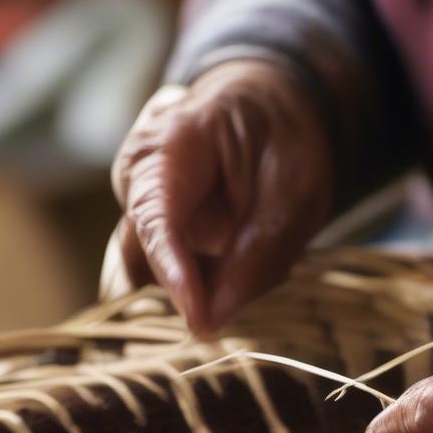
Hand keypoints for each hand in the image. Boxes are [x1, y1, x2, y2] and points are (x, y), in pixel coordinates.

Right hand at [111, 59, 333, 332]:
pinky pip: (169, 269)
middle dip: (195, 283)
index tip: (199, 320)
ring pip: (154, 269)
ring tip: (258, 249)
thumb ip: (256, 256)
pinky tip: (243, 252)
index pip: (154, 218)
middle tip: (259, 271)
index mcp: (170, 141)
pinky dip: (207, 278)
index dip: (175, 274)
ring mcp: (137, 201)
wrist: (272, 111)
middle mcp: (137, 172)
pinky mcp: (149, 227)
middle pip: (143, 253)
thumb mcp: (295, 193)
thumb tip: (208, 321)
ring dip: (204, 282)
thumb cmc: (286, 140)